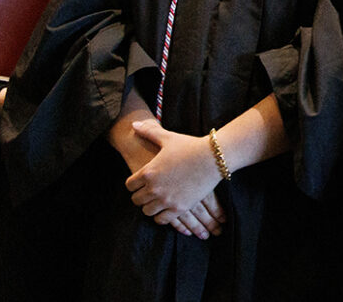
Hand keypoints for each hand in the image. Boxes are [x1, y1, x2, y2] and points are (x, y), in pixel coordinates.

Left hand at [123, 119, 224, 235]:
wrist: (213, 158)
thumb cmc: (190, 146)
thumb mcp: (168, 138)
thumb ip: (148, 132)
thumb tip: (134, 123)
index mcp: (148, 172)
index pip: (129, 185)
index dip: (134, 184)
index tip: (140, 183)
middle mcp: (154, 188)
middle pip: (136, 200)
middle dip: (141, 196)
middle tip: (148, 192)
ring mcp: (166, 200)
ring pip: (147, 211)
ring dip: (150, 206)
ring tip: (156, 201)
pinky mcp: (179, 208)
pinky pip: (161, 219)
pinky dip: (161, 216)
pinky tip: (166, 209)